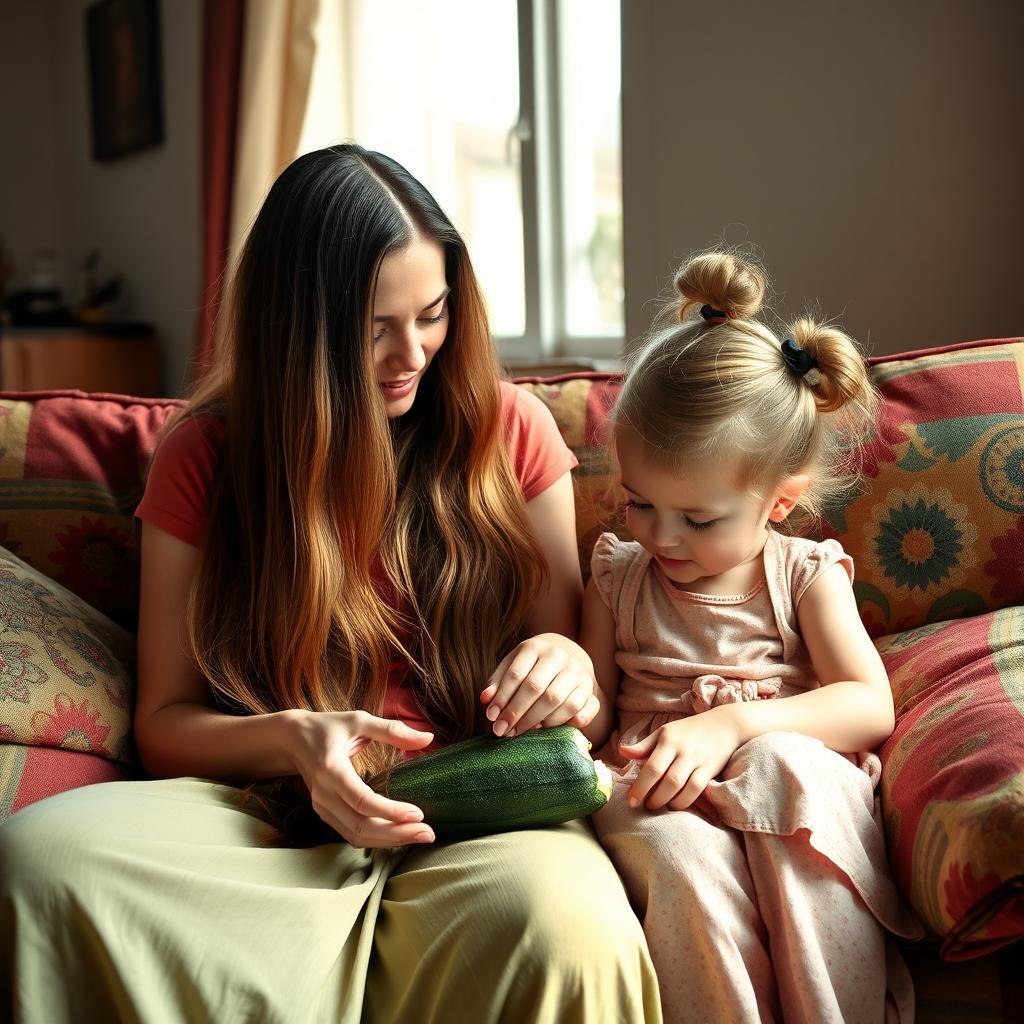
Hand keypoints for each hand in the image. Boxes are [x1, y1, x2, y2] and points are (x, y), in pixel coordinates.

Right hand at [289, 709, 435, 847]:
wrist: (293, 739)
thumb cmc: (328, 727)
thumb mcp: (359, 720)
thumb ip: (393, 730)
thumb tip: (428, 738)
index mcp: (331, 769)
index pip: (361, 800)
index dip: (390, 811)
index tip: (418, 813)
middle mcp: (323, 794)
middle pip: (360, 826)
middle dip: (396, 834)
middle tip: (428, 833)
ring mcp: (322, 807)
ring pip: (356, 835)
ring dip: (389, 841)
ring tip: (420, 836)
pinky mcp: (326, 813)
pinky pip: (351, 834)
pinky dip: (376, 838)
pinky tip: (399, 834)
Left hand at [479, 633, 599, 737]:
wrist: (568, 656)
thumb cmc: (532, 665)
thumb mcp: (513, 664)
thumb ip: (498, 681)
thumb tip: (485, 699)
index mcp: (535, 647)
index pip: (516, 674)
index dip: (502, 697)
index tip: (491, 717)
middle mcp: (559, 656)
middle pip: (535, 687)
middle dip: (516, 712)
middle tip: (502, 731)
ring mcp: (577, 672)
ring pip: (557, 700)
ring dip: (536, 720)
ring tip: (519, 731)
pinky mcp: (589, 689)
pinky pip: (578, 709)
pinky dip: (562, 722)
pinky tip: (545, 729)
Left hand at [619, 707, 742, 810]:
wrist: (724, 724)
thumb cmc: (688, 731)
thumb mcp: (664, 732)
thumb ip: (644, 745)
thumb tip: (622, 752)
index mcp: (667, 739)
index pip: (651, 766)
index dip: (640, 786)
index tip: (631, 800)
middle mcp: (682, 750)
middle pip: (666, 779)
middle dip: (652, 797)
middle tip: (643, 806)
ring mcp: (698, 760)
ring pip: (680, 786)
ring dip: (666, 801)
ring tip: (657, 806)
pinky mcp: (710, 769)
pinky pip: (696, 789)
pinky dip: (684, 800)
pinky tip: (675, 805)